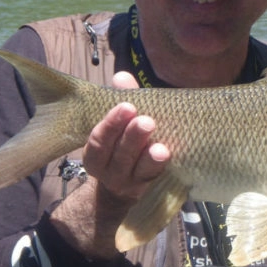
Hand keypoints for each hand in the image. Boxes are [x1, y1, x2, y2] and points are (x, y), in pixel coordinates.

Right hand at [49, 72, 170, 258]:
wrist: (117, 189)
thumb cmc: (119, 145)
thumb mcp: (116, 125)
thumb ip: (121, 100)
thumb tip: (122, 77)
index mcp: (96, 154)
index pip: (98, 140)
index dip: (111, 124)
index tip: (127, 106)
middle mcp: (109, 171)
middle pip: (120, 156)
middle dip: (132, 138)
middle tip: (147, 121)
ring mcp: (130, 183)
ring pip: (139, 171)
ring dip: (150, 159)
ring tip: (161, 148)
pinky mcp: (149, 189)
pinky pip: (156, 180)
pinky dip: (162, 170)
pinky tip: (170, 158)